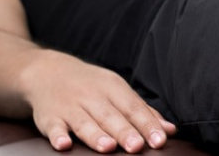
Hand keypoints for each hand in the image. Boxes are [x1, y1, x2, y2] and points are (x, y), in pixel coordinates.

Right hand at [18, 49, 176, 152]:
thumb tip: (169, 130)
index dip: (148, 125)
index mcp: (114, 89)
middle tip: (137, 147)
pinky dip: (57, 136)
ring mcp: (70, 107)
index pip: (134, 108)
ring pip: (84, 122)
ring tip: (108, 147)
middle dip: (125, 132)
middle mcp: (93, 97)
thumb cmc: (91, 86)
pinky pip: (53, 127)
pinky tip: (64, 145)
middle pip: (111, 116)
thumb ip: (142, 111)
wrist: (48, 71)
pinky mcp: (49, 117)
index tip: (160, 140)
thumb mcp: (117, 91)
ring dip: (96, 135)